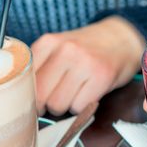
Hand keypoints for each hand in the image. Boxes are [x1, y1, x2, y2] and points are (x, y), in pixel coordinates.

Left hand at [31, 16, 145, 115]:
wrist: (122, 38)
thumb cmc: (87, 49)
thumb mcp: (59, 48)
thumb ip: (41, 66)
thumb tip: (24, 97)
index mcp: (49, 42)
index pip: (26, 80)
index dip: (30, 96)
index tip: (36, 100)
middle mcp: (65, 50)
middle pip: (40, 96)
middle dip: (46, 105)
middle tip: (56, 100)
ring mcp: (84, 63)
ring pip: (58, 105)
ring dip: (65, 107)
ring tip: (74, 95)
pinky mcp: (101, 77)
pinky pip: (79, 107)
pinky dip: (81, 108)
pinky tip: (87, 95)